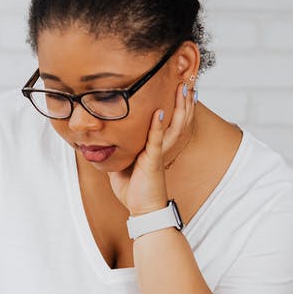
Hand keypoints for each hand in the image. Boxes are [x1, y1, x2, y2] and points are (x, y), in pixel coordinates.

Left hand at [109, 81, 196, 215]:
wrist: (142, 212)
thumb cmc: (134, 192)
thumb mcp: (123, 166)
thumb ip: (119, 151)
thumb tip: (104, 142)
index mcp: (155, 147)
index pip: (167, 121)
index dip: (175, 105)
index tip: (177, 89)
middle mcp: (160, 147)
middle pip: (177, 119)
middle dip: (183, 101)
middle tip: (188, 82)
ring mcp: (158, 153)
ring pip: (173, 126)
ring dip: (179, 107)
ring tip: (184, 89)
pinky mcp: (153, 161)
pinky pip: (156, 140)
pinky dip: (156, 125)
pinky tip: (159, 111)